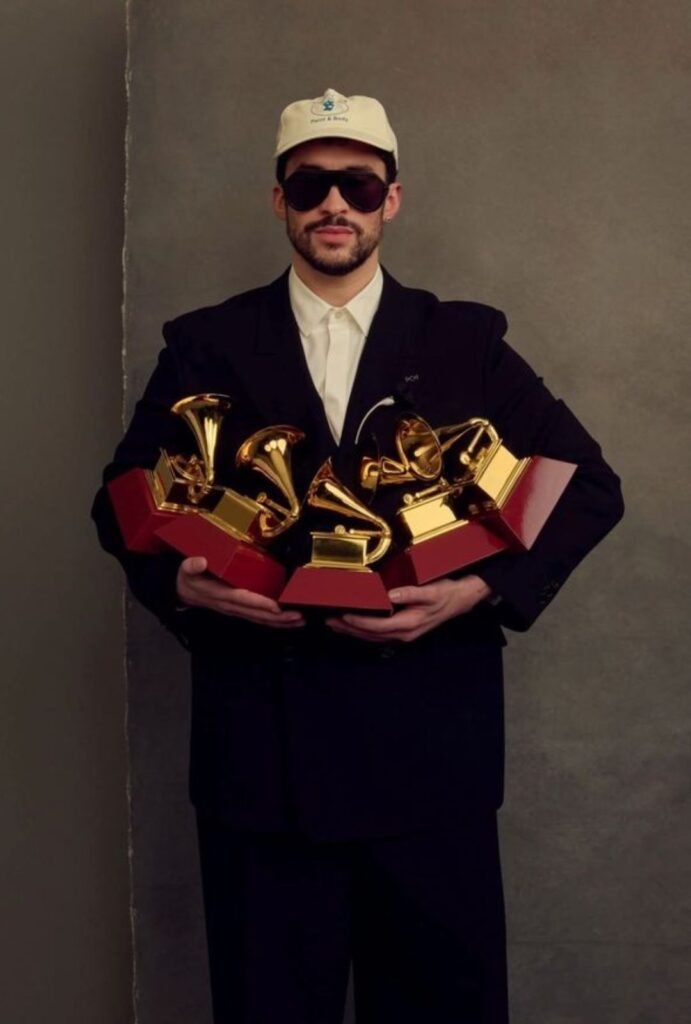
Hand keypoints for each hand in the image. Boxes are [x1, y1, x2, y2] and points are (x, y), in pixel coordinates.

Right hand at [176, 557, 304, 628]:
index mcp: (220, 594)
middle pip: (257, 614)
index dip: (260, 603)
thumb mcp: (185, 570)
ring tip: (300, 620)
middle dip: (279, 617)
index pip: (243, 599)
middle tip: (298, 616)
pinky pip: (259, 617)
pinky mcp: (240, 610)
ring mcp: (237, 610)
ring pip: (261, 619)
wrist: (181, 591)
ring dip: (281, 622)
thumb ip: (191, 566)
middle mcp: (231, 605)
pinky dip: (275, 621)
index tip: (277, 606)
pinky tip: (290, 621)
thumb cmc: (188, 578)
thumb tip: (201, 561)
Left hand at [326, 575, 491, 643]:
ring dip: (353, 632)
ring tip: (335, 624)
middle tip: (330, 622)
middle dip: (350, 629)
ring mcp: (403, 635)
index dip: (360, 622)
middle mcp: (404, 633)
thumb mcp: (431, 591)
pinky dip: (364, 631)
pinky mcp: (403, 631)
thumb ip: (411, 593)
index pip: (378, 626)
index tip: (344, 616)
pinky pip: (379, 635)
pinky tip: (354, 626)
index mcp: (409, 624)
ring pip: (373, 637)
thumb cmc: (445, 594)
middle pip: (371, 635)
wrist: (460, 601)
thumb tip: (391, 594)